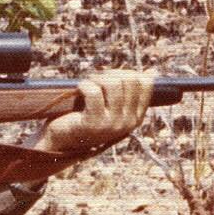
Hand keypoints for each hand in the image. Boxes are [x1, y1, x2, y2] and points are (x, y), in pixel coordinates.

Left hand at [29, 70, 154, 154]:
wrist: (62, 141)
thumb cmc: (86, 118)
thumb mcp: (111, 106)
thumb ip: (128, 92)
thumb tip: (151, 72)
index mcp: (136, 118)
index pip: (144, 83)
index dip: (126, 73)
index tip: (110, 78)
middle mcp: (128, 122)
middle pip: (129, 80)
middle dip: (110, 74)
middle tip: (95, 80)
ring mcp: (112, 124)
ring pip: (113, 83)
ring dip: (97, 78)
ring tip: (87, 84)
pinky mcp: (94, 123)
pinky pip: (93, 92)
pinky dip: (84, 85)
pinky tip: (79, 90)